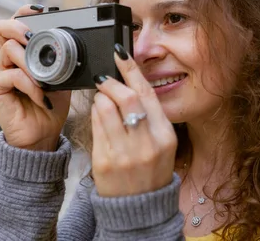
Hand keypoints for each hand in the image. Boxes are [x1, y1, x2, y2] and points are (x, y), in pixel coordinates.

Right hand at [0, 4, 70, 150]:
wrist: (43, 133)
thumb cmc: (52, 104)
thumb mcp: (62, 76)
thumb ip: (61, 59)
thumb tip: (71, 42)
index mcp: (21, 53)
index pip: (15, 23)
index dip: (24, 12)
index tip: (41, 10)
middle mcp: (5, 59)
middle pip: (0, 28)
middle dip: (19, 26)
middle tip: (34, 36)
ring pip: (9, 49)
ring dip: (32, 62)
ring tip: (46, 79)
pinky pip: (13, 75)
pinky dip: (32, 85)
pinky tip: (43, 97)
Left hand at [91, 44, 176, 196]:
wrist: (138, 206)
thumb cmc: (150, 169)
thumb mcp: (162, 143)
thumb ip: (150, 115)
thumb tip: (129, 82)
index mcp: (165, 135)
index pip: (147, 93)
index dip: (132, 70)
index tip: (120, 53)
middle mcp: (147, 144)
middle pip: (127, 97)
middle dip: (112, 82)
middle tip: (105, 77)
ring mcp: (125, 154)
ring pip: (106, 108)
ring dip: (100, 96)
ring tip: (101, 96)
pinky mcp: (104, 161)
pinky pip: (95, 126)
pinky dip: (94, 113)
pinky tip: (98, 113)